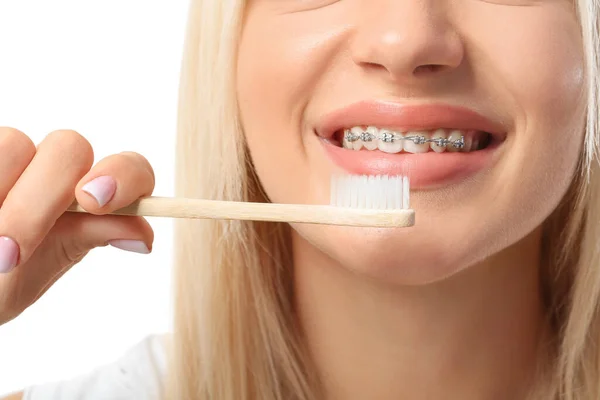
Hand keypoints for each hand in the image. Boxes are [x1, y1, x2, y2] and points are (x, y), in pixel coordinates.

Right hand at [0, 127, 154, 324]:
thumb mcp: (44, 267)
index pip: (130, 168)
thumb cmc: (2, 278)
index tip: (93, 205)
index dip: (122, 176)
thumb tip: (143, 237)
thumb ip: (91, 237)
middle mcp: (56, 169)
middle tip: (12, 254)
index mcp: (90, 196)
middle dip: (42, 199)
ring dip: (5, 196)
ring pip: (17, 142)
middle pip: (70, 146)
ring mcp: (15, 158)